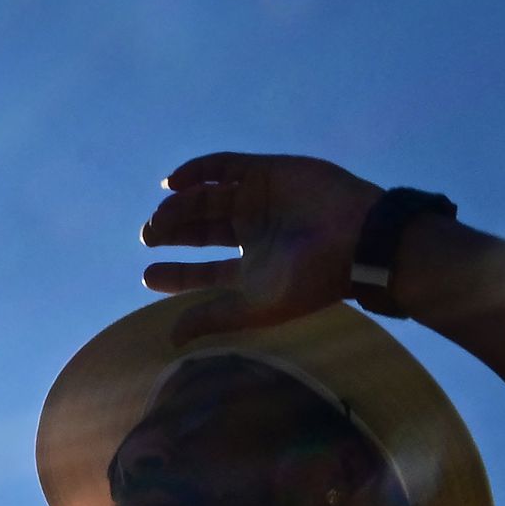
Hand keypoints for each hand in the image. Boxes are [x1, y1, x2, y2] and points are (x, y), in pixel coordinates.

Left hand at [140, 152, 383, 341]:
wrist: (356, 240)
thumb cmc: (308, 281)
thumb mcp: (254, 306)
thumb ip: (213, 318)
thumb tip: (172, 339)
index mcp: (252, 267)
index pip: (205, 272)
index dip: (175, 274)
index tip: (148, 274)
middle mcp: (253, 232)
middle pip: (200, 229)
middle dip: (172, 231)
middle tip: (149, 236)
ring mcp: (259, 200)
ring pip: (207, 198)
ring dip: (179, 206)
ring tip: (160, 218)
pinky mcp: (266, 171)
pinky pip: (222, 166)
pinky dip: (196, 171)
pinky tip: (174, 184)